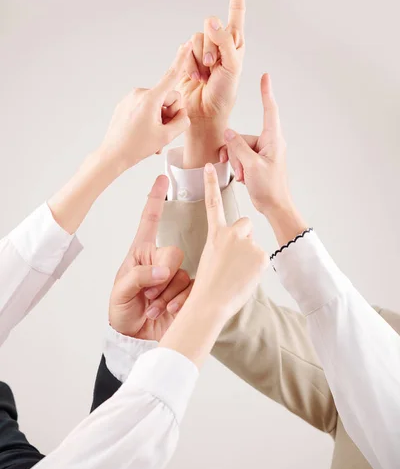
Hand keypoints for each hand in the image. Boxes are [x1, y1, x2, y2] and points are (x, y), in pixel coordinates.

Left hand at [100, 41, 192, 172]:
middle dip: (170, 114)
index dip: (181, 59)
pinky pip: (146, 108)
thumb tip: (183, 114)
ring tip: (152, 138)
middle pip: (168, 97)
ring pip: (157, 104)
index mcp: (150, 98)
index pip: (171, 76)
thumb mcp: (167, 136)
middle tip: (163, 133)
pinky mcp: (126, 104)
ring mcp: (131, 98)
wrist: (112, 155)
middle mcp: (140, 93)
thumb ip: (182, 121)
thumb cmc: (137, 147)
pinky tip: (144, 135)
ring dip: (160, 120)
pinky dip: (150, 120)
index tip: (187, 44)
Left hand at [109, 175, 192, 340]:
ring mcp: (173, 277)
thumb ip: (139, 277)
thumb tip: (164, 272)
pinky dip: (179, 302)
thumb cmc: (122, 311)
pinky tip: (168, 311)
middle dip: (161, 276)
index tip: (162, 179)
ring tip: (153, 307)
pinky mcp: (186, 292)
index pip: (149, 221)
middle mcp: (160, 261)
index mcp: (141, 252)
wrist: (134, 338)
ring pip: (182, 275)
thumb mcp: (120, 292)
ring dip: (167, 295)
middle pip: (173, 253)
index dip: (155, 199)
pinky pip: (191, 289)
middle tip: (148, 294)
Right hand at [159, 164, 266, 367]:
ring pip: (253, 245)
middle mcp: (232, 234)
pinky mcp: (260, 255)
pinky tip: (246, 278)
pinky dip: (256, 269)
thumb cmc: (209, 284)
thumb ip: (223, 243)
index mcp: (215, 234)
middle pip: (245, 225)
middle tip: (234, 259)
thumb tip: (237, 246)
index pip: (213, 203)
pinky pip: (262, 259)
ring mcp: (247, 244)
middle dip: (244, 238)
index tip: (208, 166)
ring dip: (250, 257)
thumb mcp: (210, 256)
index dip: (211, 183)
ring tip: (238, 274)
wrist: (212, 302)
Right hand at [178, 0, 245, 166]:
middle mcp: (219, 43)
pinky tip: (195, 78)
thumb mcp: (231, 67)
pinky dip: (190, 64)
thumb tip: (212, 19)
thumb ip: (223, 42)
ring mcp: (203, 51)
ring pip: (197, 38)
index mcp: (236, 43)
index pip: (236, 12)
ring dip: (200, 59)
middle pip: (211, 26)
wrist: (205, 114)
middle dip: (211, 47)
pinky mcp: (188, 58)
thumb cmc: (224, 94)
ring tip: (205, 76)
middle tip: (214, 67)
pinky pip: (185, 49)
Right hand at [220, 73, 307, 246]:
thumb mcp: (251, 166)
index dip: (266, 93)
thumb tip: (228, 133)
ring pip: (239, 148)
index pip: (269, 110)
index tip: (265, 77)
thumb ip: (238, 147)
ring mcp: (262, 152)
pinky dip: (238, 166)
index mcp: (273, 140)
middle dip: (236, 153)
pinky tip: (243, 177)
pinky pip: (240, 156)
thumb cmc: (270, 188)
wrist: (275, 207)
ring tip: (243, 176)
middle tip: (241, 170)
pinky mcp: (256, 161)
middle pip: (243, 137)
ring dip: (237, 162)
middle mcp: (268, 143)